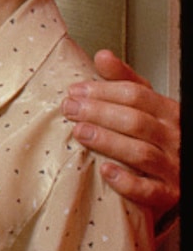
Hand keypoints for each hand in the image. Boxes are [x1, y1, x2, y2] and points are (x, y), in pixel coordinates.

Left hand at [65, 50, 179, 217]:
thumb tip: (102, 56)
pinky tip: (106, 171)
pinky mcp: (168, 194)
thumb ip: (127, 81)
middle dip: (99, 113)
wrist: (183, 173)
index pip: (136, 95)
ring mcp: (172, 167)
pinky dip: (126, 181)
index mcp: (169, 113)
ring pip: (140, 153)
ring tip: (80, 132)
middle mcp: (173, 138)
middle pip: (135, 121)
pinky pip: (148, 190)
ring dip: (108, 141)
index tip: (75, 90)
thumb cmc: (162, 137)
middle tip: (70, 108)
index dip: (103, 91)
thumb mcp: (150, 105)